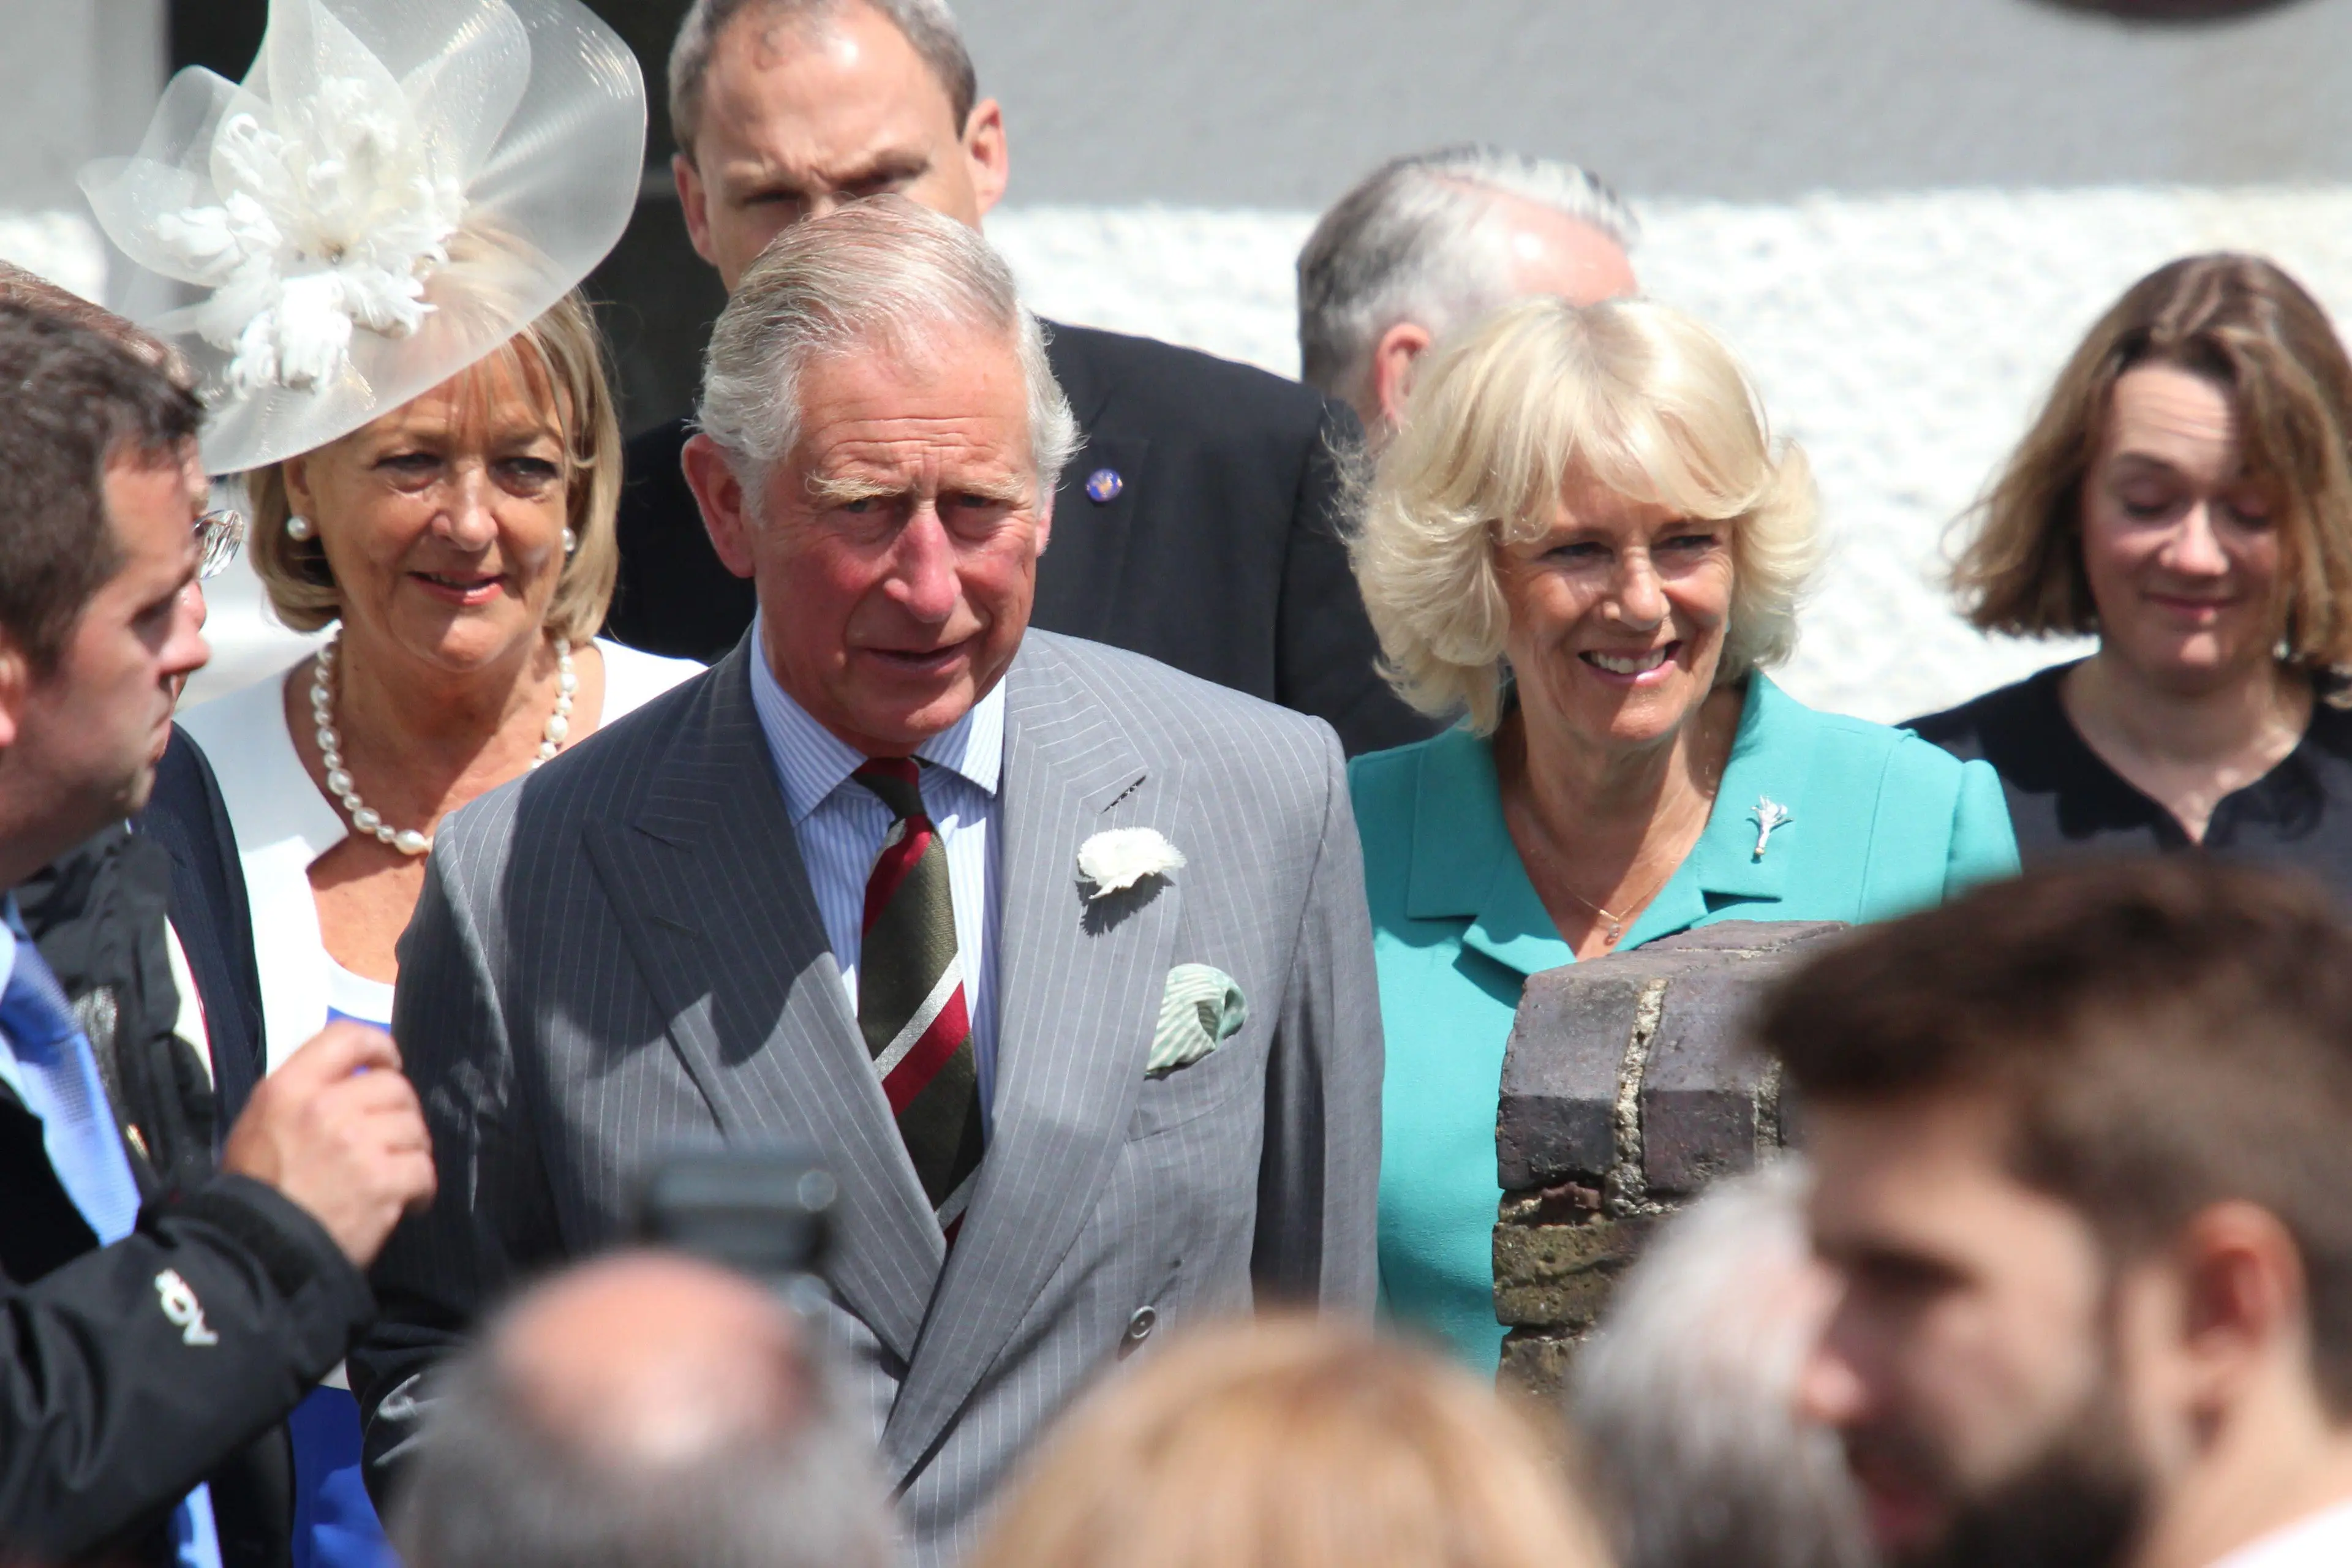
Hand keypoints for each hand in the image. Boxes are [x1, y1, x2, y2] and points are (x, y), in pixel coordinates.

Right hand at [220, 1021, 436, 1267]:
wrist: (256, 1254)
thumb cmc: (254, 1191)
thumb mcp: (258, 1125)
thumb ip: (301, 1096)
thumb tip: (348, 1081)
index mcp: (289, 1088)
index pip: (346, 1036)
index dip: (377, 1046)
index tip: (388, 1063)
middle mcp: (325, 1107)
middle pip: (394, 1086)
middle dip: (399, 1112)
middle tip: (390, 1138)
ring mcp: (357, 1143)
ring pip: (414, 1127)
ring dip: (411, 1150)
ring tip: (394, 1172)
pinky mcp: (383, 1181)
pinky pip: (423, 1168)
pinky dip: (421, 1187)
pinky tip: (408, 1201)